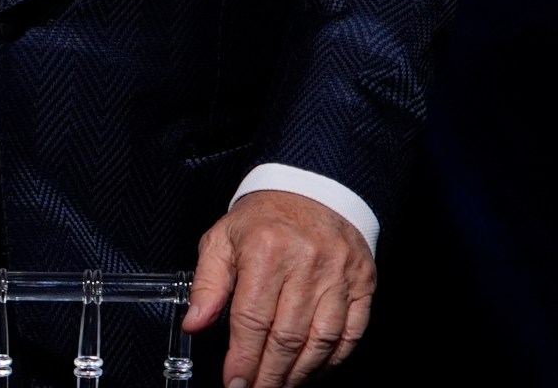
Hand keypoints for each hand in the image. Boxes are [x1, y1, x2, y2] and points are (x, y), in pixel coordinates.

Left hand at [184, 190, 375, 387]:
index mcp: (266, 250)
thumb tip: (194, 324)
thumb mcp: (222, 239)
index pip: (252, 318)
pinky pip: (351, 333)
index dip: (243, 357)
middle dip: (269, 374)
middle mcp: (306, 263)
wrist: (313, 189)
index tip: (234, 382)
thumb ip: (206, 284)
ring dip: (300, 373)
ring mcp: (339, 275)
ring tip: (281, 387)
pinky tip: (314, 372)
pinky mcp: (363, 283)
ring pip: (321, 340)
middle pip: (287, 336)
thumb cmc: (264, 219)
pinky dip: (332, 360)